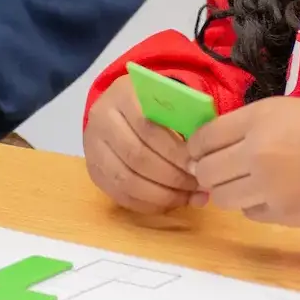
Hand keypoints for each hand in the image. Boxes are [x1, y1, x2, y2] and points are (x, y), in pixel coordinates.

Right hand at [83, 79, 202, 214]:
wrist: (123, 109)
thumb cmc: (157, 105)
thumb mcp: (172, 100)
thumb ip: (188, 120)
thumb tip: (205, 157)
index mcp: (123, 95)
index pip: (147, 127)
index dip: (175, 151)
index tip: (199, 165)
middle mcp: (101, 119)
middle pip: (137, 156)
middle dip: (172, 176)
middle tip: (198, 185)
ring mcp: (93, 147)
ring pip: (127, 180)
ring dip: (162, 194)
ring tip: (188, 197)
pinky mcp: (94, 171)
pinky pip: (120, 195)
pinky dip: (149, 204)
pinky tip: (171, 203)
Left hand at [187, 97, 299, 226]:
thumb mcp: (282, 109)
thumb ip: (246, 125)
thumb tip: (212, 146)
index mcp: (257, 122)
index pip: (204, 138)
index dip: (195, 146)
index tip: (198, 150)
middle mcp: (255, 156)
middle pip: (206, 171)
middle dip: (206, 170)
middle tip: (217, 168)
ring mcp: (267, 189)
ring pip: (222, 197)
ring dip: (227, 189)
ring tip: (243, 182)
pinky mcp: (281, 216)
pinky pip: (249, 212)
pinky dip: (252, 204)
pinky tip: (269, 193)